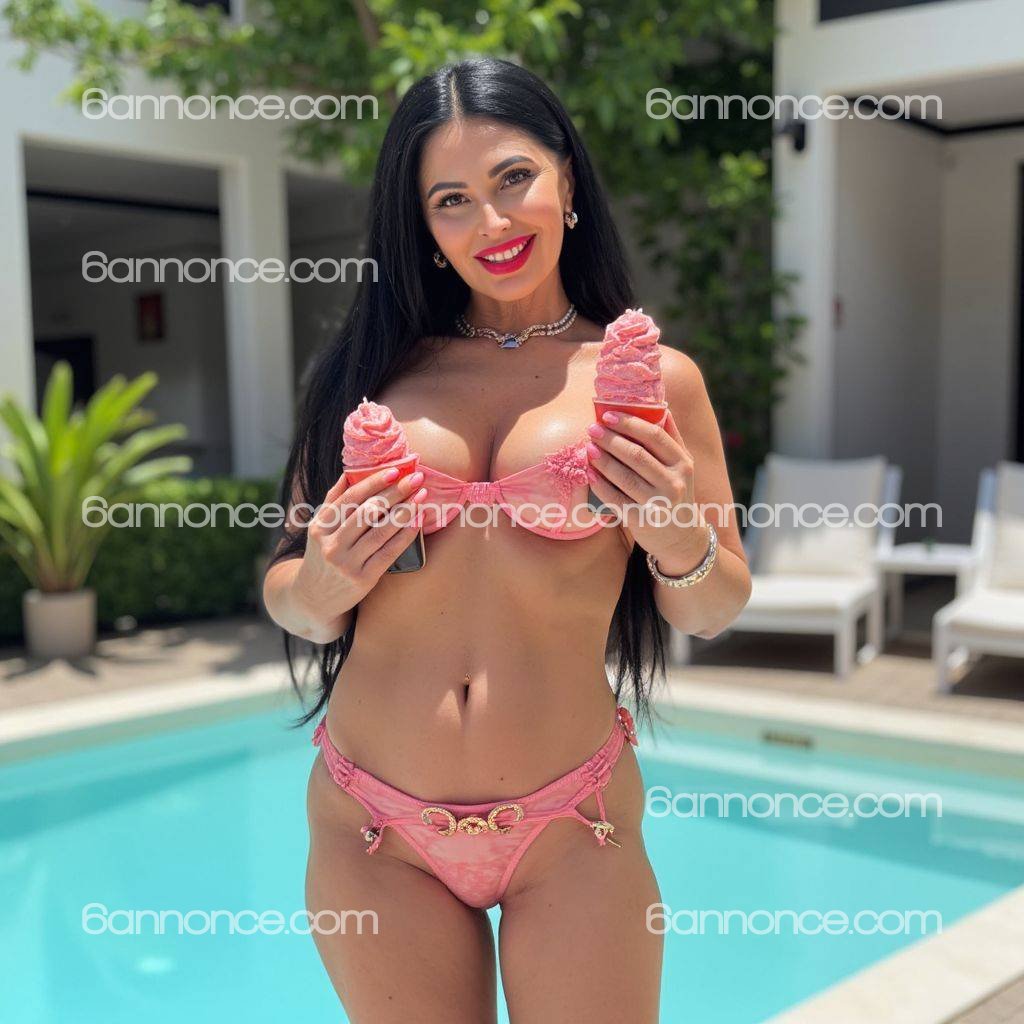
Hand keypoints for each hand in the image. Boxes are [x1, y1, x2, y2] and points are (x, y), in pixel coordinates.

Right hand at [294, 465, 426, 617]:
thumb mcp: (319, 529)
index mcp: (320, 527)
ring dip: (405, 511)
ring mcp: (347, 563)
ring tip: (421, 497)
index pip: (349, 498)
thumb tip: (349, 472)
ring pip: (381, 531)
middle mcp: (331, 544)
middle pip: (367, 512)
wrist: (313, 599)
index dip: (374, 482)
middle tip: (416, 479)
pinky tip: (417, 521)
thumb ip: (332, 501)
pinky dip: (405, 535)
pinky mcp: (362, 579)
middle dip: (394, 493)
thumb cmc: (322, 557)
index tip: (394, 471)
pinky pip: (389, 552)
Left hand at [585, 409, 708, 565]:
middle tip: (591, 429)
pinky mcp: (642, 519)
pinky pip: (615, 499)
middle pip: (637, 455)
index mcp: (683, 462)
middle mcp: (674, 482)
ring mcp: (658, 502)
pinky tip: (589, 473)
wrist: (681, 537)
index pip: (655, 436)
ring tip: (588, 448)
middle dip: (611, 439)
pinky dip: (600, 485)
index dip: (629, 423)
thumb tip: (658, 405)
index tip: (608, 415)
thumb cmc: (675, 493)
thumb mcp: (682, 465)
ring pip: (624, 477)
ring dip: (603, 460)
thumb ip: (671, 437)